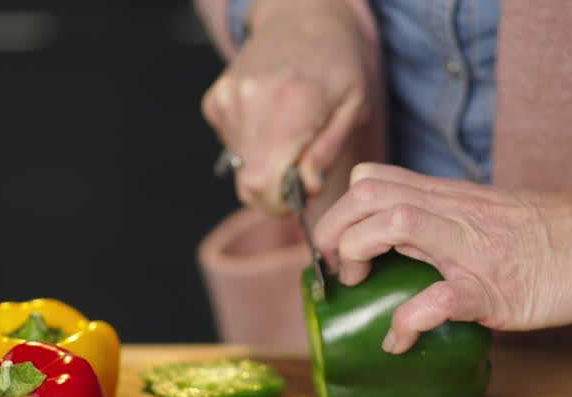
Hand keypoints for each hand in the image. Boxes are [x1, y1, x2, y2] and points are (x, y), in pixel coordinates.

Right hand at [201, 0, 374, 213]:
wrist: (302, 17)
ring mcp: (228, 100)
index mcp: (292, 105)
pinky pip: (232, 144)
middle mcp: (252, 101)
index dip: (279, 204)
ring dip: (266, 163)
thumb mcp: (355, 106)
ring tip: (290, 133)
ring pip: (241, 165)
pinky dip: (252, 144)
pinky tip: (271, 119)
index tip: (298, 199)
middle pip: (248, 182)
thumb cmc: (337, 62)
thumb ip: (329, 150)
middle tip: (300, 171)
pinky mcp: (216, 100)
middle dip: (274, 189)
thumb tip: (305, 187)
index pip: (263, 183)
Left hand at [313, 155, 571, 352]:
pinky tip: (400, 341)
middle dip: (333, 232)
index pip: (373, 179)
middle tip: (341, 272)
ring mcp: (475, 248)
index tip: (339, 249)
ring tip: (359, 291)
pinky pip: (436, 300)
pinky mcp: (498, 288)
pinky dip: (405, 323)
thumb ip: (456, 228)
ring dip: (356, 255)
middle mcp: (456, 214)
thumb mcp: (498, 219)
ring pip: (390, 223)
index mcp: (454, 199)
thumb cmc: (570, 236)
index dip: (340, 211)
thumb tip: (418, 260)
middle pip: (366, 193)